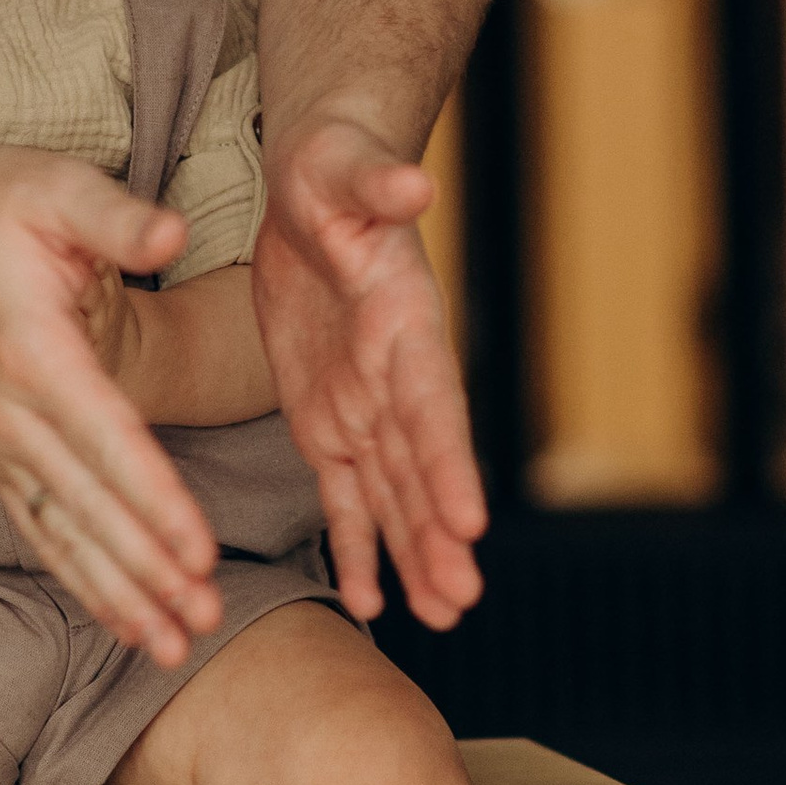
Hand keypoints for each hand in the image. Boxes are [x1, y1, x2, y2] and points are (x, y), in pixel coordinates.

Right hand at [0, 141, 221, 667]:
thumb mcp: (53, 186)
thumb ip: (116, 217)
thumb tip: (173, 233)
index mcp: (32, 352)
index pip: (105, 439)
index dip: (154, 499)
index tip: (198, 551)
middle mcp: (6, 412)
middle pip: (87, 506)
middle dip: (147, 570)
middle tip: (203, 621)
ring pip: (60, 532)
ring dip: (116, 592)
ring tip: (170, 645)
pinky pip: (36, 527)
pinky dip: (78, 575)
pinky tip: (120, 617)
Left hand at [253, 115, 484, 631]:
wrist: (316, 186)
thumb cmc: (332, 169)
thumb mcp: (341, 168)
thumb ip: (376, 184)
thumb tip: (414, 186)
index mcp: (406, 322)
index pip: (432, 402)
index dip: (449, 461)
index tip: (468, 521)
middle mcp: (395, 375)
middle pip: (421, 466)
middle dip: (439, 533)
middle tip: (460, 601)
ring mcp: (364, 403)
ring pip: (392, 493)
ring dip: (416, 553)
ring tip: (443, 616)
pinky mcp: (326, 417)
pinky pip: (343, 492)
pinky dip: (358, 544)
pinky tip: (373, 599)